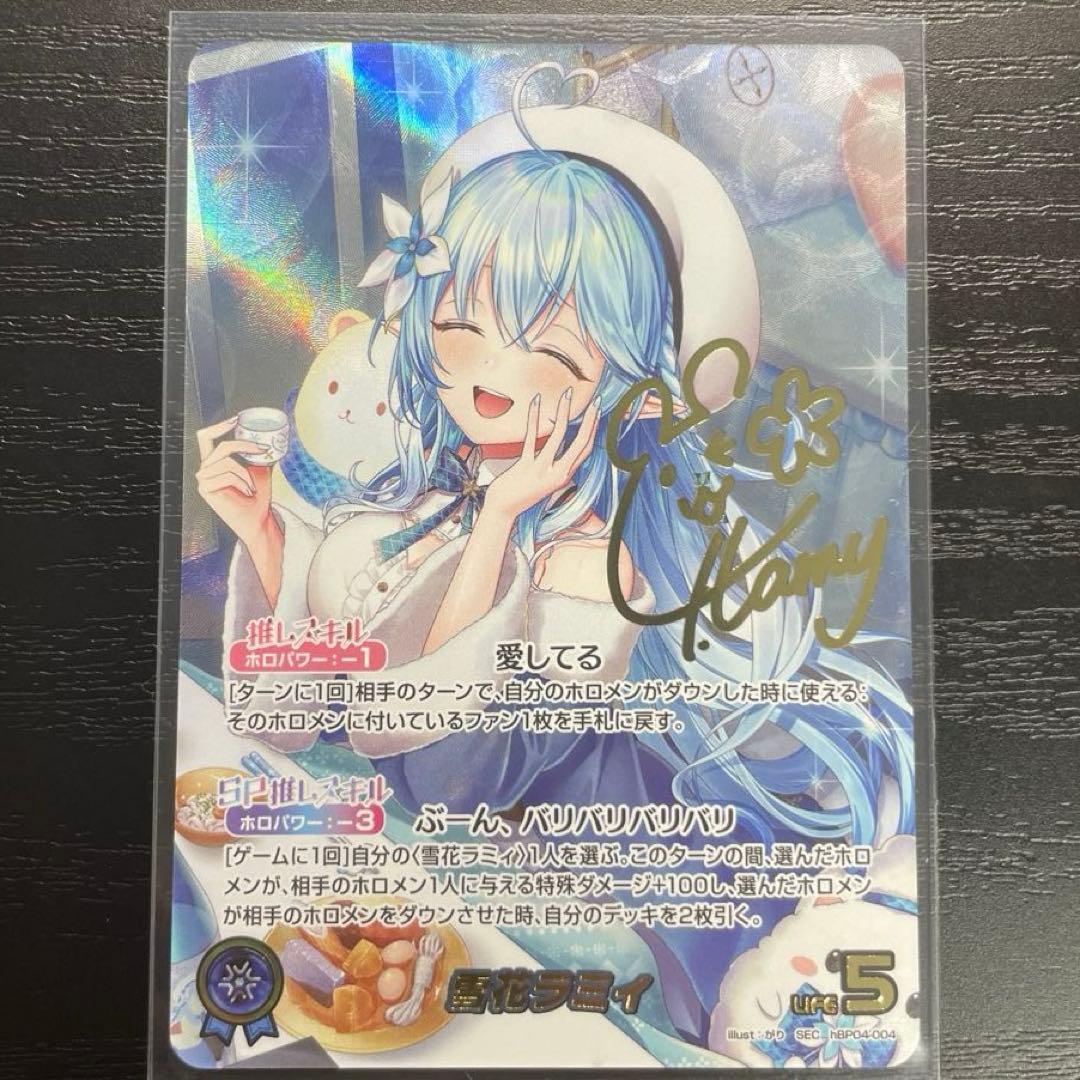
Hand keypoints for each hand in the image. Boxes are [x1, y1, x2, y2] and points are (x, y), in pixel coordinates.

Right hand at [195, 416, 273, 544]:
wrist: (258, 518)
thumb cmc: (258, 495)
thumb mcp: (260, 468)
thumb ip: (257, 453)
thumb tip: (271, 435)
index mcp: (214, 461)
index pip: (206, 437)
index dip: (218, 426)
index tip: (237, 419)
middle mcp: (205, 469)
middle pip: (221, 447)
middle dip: (244, 446)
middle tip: (263, 450)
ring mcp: (203, 479)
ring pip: (227, 463)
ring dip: (245, 474)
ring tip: (252, 487)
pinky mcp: (205, 490)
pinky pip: (226, 476)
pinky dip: (242, 483)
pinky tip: (246, 493)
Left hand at [482, 390, 599, 523]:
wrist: (503, 509)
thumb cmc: (522, 493)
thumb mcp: (546, 481)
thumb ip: (555, 465)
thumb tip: (561, 443)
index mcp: (564, 476)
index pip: (585, 450)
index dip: (593, 430)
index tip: (597, 412)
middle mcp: (557, 474)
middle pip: (579, 443)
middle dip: (589, 420)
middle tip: (595, 401)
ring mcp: (541, 470)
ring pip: (558, 436)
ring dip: (564, 412)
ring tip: (567, 393)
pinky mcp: (525, 466)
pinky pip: (532, 438)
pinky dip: (534, 418)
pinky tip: (536, 401)